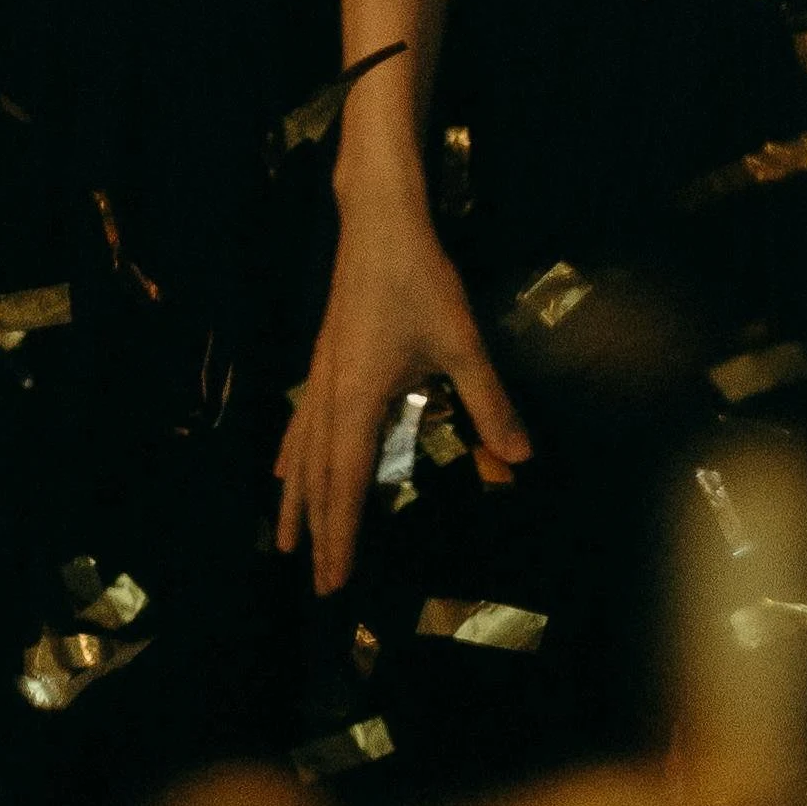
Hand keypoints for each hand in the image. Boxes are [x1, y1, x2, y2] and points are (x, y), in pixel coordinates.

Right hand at [275, 202, 529, 595]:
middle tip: (315, 581)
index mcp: (358, 401)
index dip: (340, 536)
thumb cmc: (420, 279)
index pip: (346, 485)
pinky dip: (293, 453)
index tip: (333, 583)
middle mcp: (329, 396)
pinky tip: (287, 464)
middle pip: (316, 477)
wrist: (379, 222)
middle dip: (317, 530)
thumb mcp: (462, 342)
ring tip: (285, 539)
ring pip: (302, 451)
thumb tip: (521, 458)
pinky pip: (301, 421)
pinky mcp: (324, 357)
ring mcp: (321, 375)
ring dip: (296, 498)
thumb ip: (489, 401)